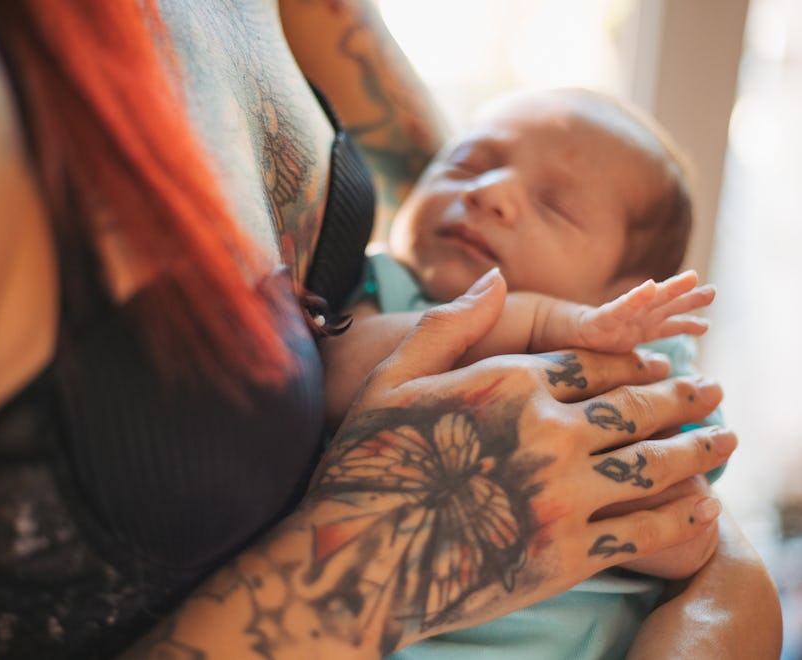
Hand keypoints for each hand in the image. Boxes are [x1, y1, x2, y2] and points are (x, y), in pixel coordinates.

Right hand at [306, 268, 734, 651]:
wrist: (362, 561)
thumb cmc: (372, 463)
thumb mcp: (395, 379)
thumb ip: (449, 324)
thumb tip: (494, 276)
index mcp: (508, 385)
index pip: (594, 362)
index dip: (636, 361)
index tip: (663, 362)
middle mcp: (545, 434)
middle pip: (636, 407)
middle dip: (683, 396)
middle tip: (713, 390)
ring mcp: (561, 496)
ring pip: (653, 464)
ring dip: (699, 449)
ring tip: (725, 440)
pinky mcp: (566, 555)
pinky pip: (643, 530)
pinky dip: (680, 516)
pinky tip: (700, 507)